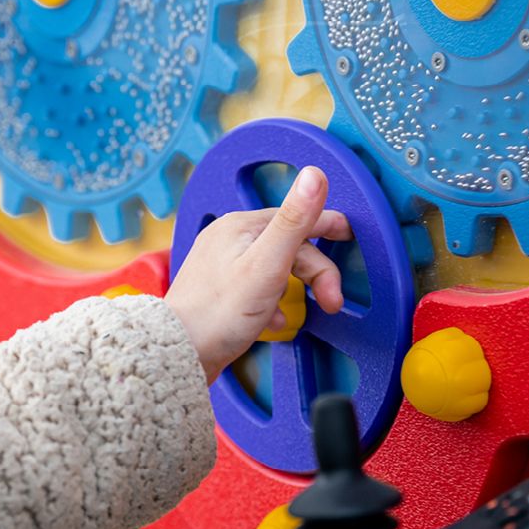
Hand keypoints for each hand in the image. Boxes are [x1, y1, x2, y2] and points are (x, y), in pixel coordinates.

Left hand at [166, 166, 351, 383]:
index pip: (295, 219)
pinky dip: (272, 305)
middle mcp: (228, 240)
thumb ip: (294, 221)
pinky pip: (256, 290)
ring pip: (274, 269)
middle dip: (316, 274)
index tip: (349, 233)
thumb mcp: (267, 264)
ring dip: (294, 291)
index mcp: (240, 227)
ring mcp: (221, 266)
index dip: (326, 226)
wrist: (180, 353)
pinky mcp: (218, 291)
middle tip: (332, 300)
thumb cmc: (219, 314)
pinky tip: (273, 322)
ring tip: (300, 316)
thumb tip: (315, 175)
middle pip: (287, 247)